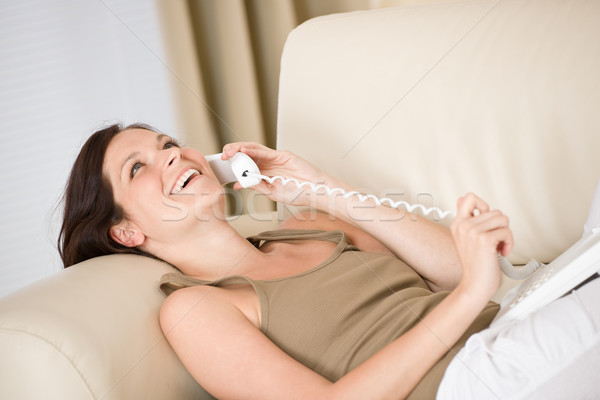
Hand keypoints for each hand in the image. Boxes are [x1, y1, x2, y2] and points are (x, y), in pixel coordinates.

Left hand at [221, 142, 340, 206]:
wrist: (315, 192)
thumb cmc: (297, 193)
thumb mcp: (271, 192)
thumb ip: (256, 186)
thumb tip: (239, 184)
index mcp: (264, 173)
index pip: (245, 165)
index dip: (233, 164)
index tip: (222, 167)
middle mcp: (268, 164)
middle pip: (247, 154)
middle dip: (233, 154)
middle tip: (223, 157)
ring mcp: (275, 158)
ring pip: (254, 149)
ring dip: (240, 149)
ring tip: (230, 152)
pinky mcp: (283, 155)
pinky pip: (265, 151)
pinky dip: (254, 150)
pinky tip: (244, 151)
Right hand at [450, 193, 512, 297]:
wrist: (474, 285)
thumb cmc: (474, 265)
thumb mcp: (465, 238)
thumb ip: (467, 219)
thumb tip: (463, 198)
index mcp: (457, 223)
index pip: (470, 197)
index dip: (483, 206)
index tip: (486, 222)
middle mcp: (463, 225)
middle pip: (495, 210)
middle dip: (500, 226)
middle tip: (494, 240)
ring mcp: (472, 232)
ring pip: (503, 219)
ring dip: (505, 234)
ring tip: (498, 246)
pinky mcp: (484, 240)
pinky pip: (507, 231)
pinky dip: (509, 243)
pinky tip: (501, 253)